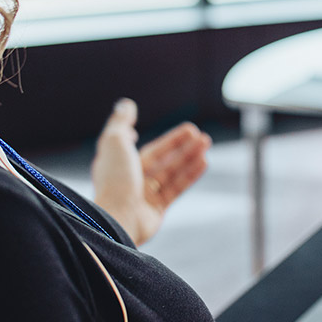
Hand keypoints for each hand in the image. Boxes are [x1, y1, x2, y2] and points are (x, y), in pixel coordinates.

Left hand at [91, 99, 212, 245]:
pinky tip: (204, 162)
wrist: (118, 217)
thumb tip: (126, 104)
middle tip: (201, 135)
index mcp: (121, 165)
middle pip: (163, 160)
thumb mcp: (114, 141)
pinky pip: (176, 188)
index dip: (168, 140)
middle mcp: (132, 180)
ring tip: (207, 144)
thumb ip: (120, 121)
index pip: (149, 150)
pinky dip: (190, 175)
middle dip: (182, 147)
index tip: (186, 129)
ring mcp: (145, 196)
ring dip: (190, 157)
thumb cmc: (114, 179)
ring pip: (172, 173)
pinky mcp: (156, 210)